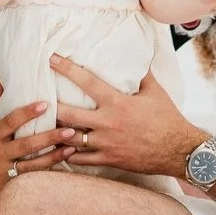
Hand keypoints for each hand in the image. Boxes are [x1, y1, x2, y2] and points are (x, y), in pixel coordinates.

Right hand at [0, 82, 72, 205]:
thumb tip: (1, 80)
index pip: (10, 122)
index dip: (27, 113)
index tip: (45, 104)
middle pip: (26, 146)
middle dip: (49, 138)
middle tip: (70, 129)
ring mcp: (5, 172)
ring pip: (33, 166)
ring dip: (54, 157)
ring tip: (73, 148)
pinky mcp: (10, 186)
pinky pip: (32, 180)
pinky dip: (48, 173)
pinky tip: (64, 165)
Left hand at [50, 57, 195, 177]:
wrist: (179, 150)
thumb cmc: (168, 118)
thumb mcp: (155, 92)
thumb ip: (142, 74)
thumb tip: (137, 54)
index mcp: (118, 103)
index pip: (87, 82)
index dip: (67, 69)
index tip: (51, 59)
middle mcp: (108, 123)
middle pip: (68, 114)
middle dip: (50, 106)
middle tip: (36, 99)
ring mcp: (106, 144)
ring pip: (70, 139)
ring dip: (55, 132)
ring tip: (41, 126)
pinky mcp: (109, 159)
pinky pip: (81, 159)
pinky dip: (69, 154)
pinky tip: (60, 149)